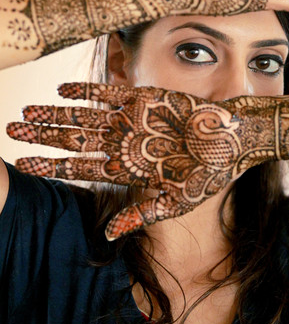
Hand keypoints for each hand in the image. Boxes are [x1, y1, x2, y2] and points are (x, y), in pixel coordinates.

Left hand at [8, 83, 242, 240]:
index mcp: (126, 169)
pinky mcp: (144, 98)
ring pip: (85, 116)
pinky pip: (110, 93)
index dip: (50, 165)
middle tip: (12, 130)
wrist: (232, 138)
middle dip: (43, 136)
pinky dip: (86, 91)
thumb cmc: (209, 173)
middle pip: (74, 139)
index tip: (22, 163)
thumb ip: (141, 214)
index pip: (79, 167)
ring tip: (27, 111)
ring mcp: (131, 120)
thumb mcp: (177, 202)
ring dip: (56, 113)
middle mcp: (123, 143)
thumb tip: (108, 234)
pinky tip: (62, 88)